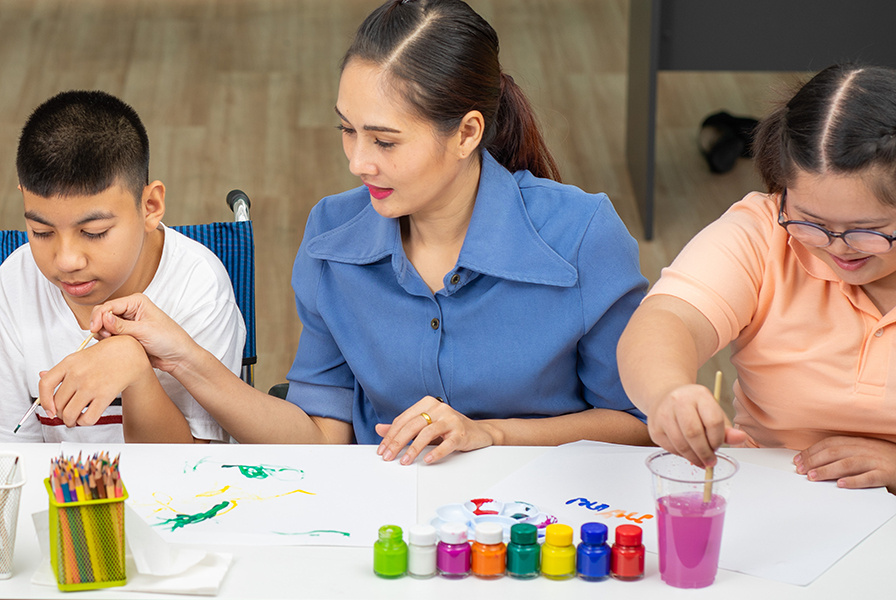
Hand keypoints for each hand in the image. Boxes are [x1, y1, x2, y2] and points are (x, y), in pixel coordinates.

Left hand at [38, 336, 152, 426]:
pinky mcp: (105, 395)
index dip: (43, 401)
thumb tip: (42, 375)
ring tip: (75, 419)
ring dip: (70, 421)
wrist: (130, 354)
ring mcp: (91, 386)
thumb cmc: (107, 354)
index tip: (48, 409)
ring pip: (70, 414)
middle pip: (58, 404)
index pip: (45, 384)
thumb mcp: (80, 355)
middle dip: (60, 414)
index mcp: (69, 362)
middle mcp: (78, 374)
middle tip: (65, 415)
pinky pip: (88, 418)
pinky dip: (84, 422)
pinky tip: (87, 417)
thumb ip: (62, 368)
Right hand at [89, 293, 195, 372]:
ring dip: (104, 334)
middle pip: (103, 314)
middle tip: (105, 337)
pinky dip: (109, 340)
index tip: (94, 329)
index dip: (99, 316)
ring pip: (104, 326)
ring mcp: (128, 322)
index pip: (109, 305)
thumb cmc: (169, 339)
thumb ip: (121, 325)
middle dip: (100, 325)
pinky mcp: (127, 334)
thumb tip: (103, 318)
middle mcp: (131, 310)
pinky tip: (115, 345)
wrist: (178, 356)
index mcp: (136, 302)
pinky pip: (110, 336)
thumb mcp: (144, 331)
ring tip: (113, 341)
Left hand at [374, 396, 497, 464]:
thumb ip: (402, 427)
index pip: (404, 419)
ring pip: (427, 433)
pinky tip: (427, 460)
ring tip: (405, 461)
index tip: (382, 449)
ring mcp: (451, 419)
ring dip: (413, 449)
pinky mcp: (461, 432)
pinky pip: (446, 443)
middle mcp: (439, 408)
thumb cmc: (449, 429)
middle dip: (397, 442)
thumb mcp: (424, 426)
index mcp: (428, 403)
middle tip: (388, 456)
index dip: (390, 435)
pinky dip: (436, 452)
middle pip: (413, 425)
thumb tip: (379, 429)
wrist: (478, 432)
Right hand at [647, 383, 746, 467]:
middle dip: (705, 453)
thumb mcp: (712, 411)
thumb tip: (740, 438)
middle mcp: (678, 400)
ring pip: (681, 444)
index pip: (713, 421)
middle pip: (694, 433)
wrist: (665, 396)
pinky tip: (687, 453)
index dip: (718, 439)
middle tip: (710, 462)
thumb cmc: (693, 407)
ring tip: (701, 461)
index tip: (718, 447)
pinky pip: (670, 448)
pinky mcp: (654, 427)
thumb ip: (725, 428)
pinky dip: (681, 455)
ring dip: (693, 457)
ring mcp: (663, 413)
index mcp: (699, 394)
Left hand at [794, 436, 895, 493]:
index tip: (798, 460)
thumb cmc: (883, 459)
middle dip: (814, 460)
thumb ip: (843, 453)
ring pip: (848, 464)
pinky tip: (841, 484)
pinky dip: (854, 481)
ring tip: (814, 476)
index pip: (829, 443)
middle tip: (801, 470)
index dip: (812, 451)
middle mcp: (864, 449)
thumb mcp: (862, 451)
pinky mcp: (886, 474)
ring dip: (828, 470)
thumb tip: (815, 460)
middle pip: (835, 452)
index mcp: (857, 442)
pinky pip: (868, 477)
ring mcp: (875, 461)